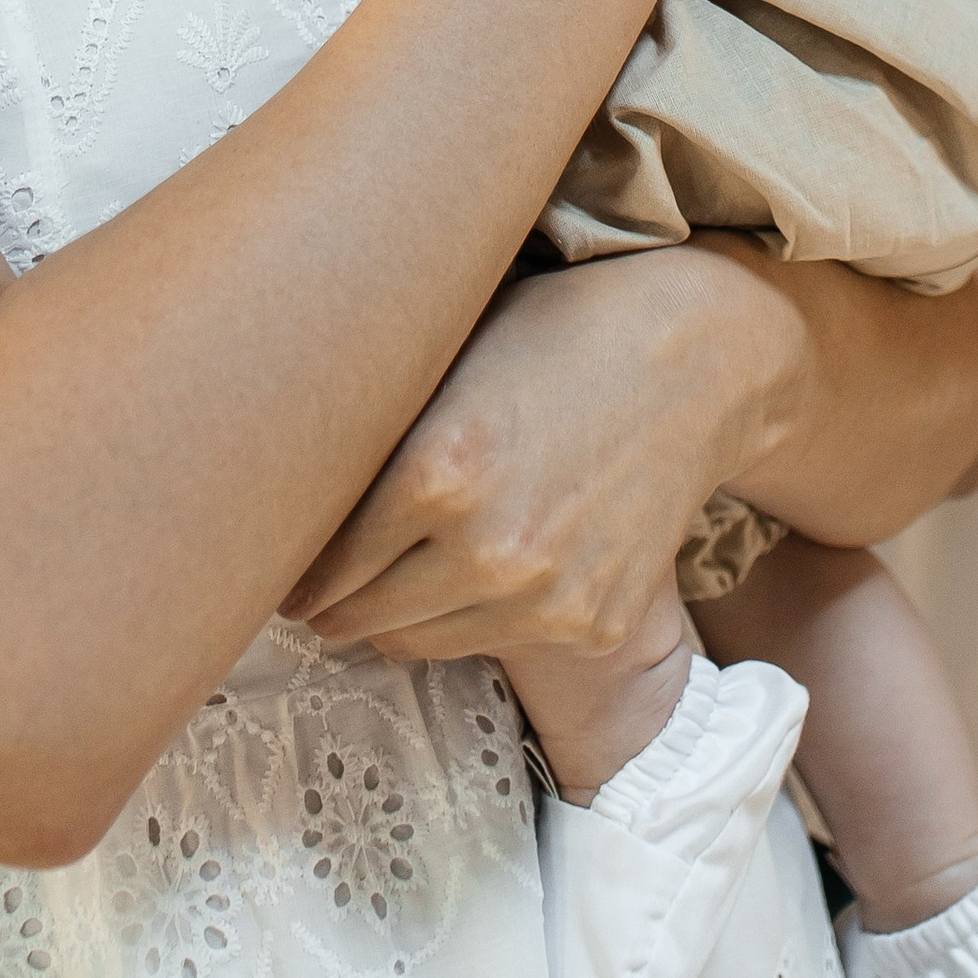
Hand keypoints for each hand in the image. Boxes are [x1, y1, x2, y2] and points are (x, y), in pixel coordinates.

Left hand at [283, 255, 753, 664]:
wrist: (698, 357)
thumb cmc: (555, 332)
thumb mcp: (444, 357)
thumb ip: (370, 429)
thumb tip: (279, 479)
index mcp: (436, 472)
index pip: (317, 565)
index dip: (290, 561)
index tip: (280, 552)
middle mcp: (488, 550)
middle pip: (352, 619)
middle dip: (327, 596)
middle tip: (318, 570)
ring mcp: (545, 600)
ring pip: (413, 644)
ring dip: (391, 613)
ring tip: (393, 566)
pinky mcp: (590, 626)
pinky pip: (488, 645)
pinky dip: (468, 616)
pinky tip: (475, 564)